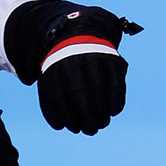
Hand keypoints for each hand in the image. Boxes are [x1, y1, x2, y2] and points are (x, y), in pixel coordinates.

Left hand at [37, 7, 137, 135]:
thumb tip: (61, 126)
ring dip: (103, 113)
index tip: (76, 128)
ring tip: (102, 122)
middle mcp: (75, 63)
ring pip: (101, 90)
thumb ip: (50, 107)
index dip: (72, 119)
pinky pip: (116, 83)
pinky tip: (114, 111)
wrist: (78, 36)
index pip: (64, 100)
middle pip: (83, 95)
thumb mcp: (49, 84)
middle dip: (89, 119)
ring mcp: (95, 59)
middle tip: (91, 129)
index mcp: (56, 71)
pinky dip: (117, 100)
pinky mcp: (112, 59)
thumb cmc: (61, 71)